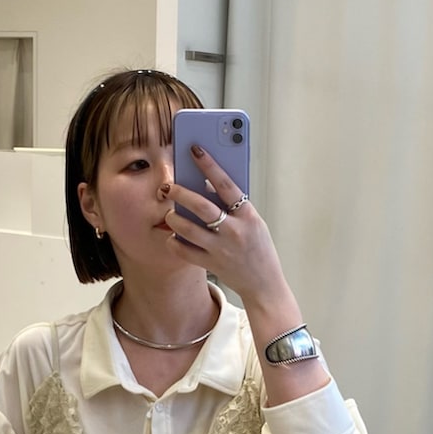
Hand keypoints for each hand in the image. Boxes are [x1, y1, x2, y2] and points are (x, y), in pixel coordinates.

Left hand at [162, 145, 286, 304]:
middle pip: (202, 206)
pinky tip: (172, 236)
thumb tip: (207, 185)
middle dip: (181, 193)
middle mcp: (234, 230)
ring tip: (170, 213)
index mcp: (248, 215)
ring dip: (174, 219)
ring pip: (188, 229)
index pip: (226, 184)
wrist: (264, 283)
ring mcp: (222, 249)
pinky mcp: (212, 264)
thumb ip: (234, 205)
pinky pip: (185, 251)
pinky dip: (175, 242)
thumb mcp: (253, 221)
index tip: (195, 150)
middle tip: (168, 186)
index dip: (210, 165)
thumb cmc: (258, 247)